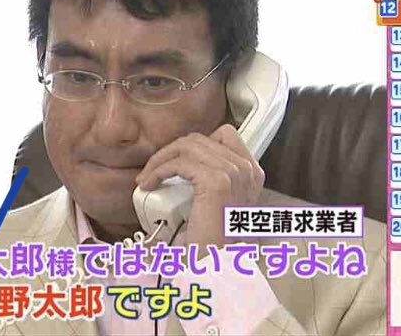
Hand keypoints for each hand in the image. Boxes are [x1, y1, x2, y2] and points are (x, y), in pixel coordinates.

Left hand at [135, 124, 264, 253]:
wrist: (218, 266)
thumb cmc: (214, 242)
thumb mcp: (218, 204)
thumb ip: (213, 181)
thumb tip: (183, 163)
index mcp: (252, 172)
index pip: (224, 134)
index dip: (193, 144)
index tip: (174, 161)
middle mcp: (247, 169)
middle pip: (200, 138)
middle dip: (171, 151)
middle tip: (153, 171)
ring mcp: (234, 173)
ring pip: (187, 146)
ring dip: (160, 160)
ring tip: (148, 178)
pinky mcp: (217, 182)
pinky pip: (179, 163)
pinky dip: (159, 170)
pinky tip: (149, 184)